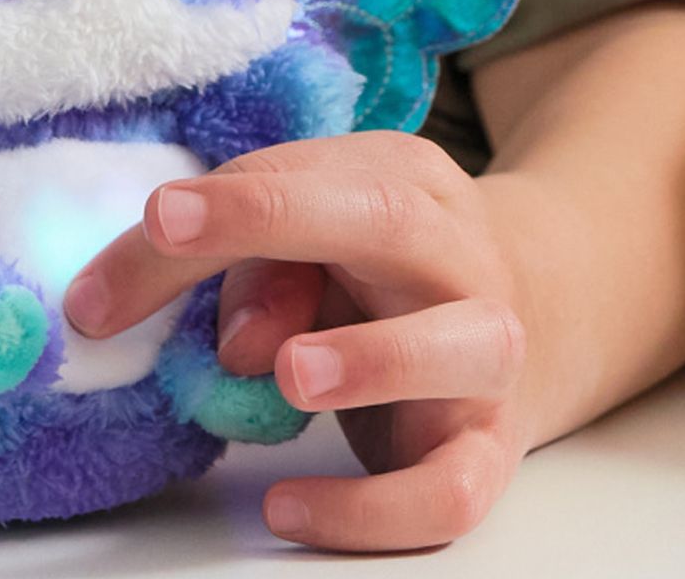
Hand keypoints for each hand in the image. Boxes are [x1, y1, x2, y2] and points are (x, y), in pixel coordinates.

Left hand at [61, 131, 549, 552]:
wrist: (532, 314)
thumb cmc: (380, 272)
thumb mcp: (317, 247)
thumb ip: (265, 272)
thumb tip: (236, 345)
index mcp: (403, 180)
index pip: (302, 174)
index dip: (223, 197)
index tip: (152, 217)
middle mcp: (458, 254)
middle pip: (386, 218)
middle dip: (269, 221)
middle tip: (166, 232)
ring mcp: (487, 355)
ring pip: (459, 348)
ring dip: (369, 359)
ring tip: (287, 377)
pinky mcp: (488, 453)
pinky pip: (447, 493)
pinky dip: (369, 510)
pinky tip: (288, 507)